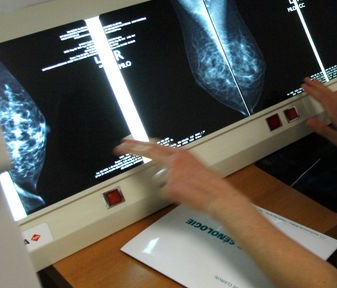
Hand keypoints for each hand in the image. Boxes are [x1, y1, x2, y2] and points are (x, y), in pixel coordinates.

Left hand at [114, 139, 248, 218]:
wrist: (217, 195)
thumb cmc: (210, 183)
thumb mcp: (195, 166)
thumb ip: (178, 163)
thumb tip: (165, 165)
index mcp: (182, 153)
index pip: (156, 145)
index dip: (140, 143)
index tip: (128, 141)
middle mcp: (175, 160)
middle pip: (148, 151)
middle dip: (132, 148)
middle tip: (119, 147)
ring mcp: (171, 173)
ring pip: (158, 179)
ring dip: (167, 185)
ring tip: (185, 189)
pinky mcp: (170, 186)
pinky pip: (164, 192)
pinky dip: (172, 196)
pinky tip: (184, 195)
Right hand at [301, 77, 336, 157]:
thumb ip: (323, 130)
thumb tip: (309, 121)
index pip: (322, 98)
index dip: (312, 91)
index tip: (304, 86)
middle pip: (328, 93)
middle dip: (317, 85)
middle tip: (307, 79)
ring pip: (334, 94)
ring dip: (324, 88)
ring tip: (317, 84)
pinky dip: (334, 93)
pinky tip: (336, 94)